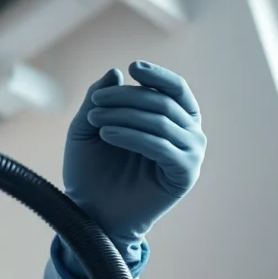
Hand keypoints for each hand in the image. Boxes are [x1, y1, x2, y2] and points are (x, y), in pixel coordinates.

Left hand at [62, 62, 205, 272]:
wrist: (90, 211)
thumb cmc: (91, 169)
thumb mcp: (87, 125)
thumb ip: (99, 97)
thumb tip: (116, 71)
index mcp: (173, 118)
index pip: (175, 89)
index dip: (157, 75)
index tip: (132, 67)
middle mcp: (188, 133)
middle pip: (163, 102)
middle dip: (127, 97)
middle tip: (96, 104)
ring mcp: (190, 154)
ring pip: (161, 121)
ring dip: (125, 116)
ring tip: (95, 120)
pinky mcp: (185, 175)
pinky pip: (162, 146)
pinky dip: (132, 136)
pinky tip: (107, 135)